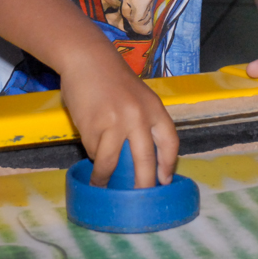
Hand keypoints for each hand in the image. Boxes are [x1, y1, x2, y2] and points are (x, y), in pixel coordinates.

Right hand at [60, 46, 177, 188]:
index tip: (164, 182)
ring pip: (111, 161)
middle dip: (143, 184)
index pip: (170, 143)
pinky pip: (94, 150)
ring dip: (104, 177)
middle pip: (145, 161)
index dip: (168, 165)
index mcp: (155, 109)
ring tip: (101, 184)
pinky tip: (90, 153)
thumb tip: (143, 159)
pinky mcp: (94, 125)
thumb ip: (144, 122)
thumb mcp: (139, 97)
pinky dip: (92, 155)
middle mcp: (139, 117)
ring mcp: (116, 122)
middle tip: (139, 199)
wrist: (88, 59)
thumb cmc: (113, 80)